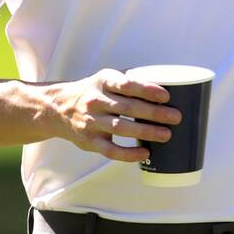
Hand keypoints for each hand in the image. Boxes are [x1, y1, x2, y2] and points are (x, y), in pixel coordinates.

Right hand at [44, 68, 181, 161]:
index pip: (126, 84)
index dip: (147, 90)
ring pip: (120, 128)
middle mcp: (95, 101)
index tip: (166, 96)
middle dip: (154, 113)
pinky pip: (110, 150)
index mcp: (103, 81)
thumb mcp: (106, 78)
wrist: (58, 108)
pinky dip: (128, 154)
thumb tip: (166, 83)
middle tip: (176, 117)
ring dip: (146, 132)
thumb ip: (130, 81)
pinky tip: (145, 153)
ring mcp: (91, 122)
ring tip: (166, 134)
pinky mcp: (89, 141)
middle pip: (128, 108)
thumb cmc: (93, 92)